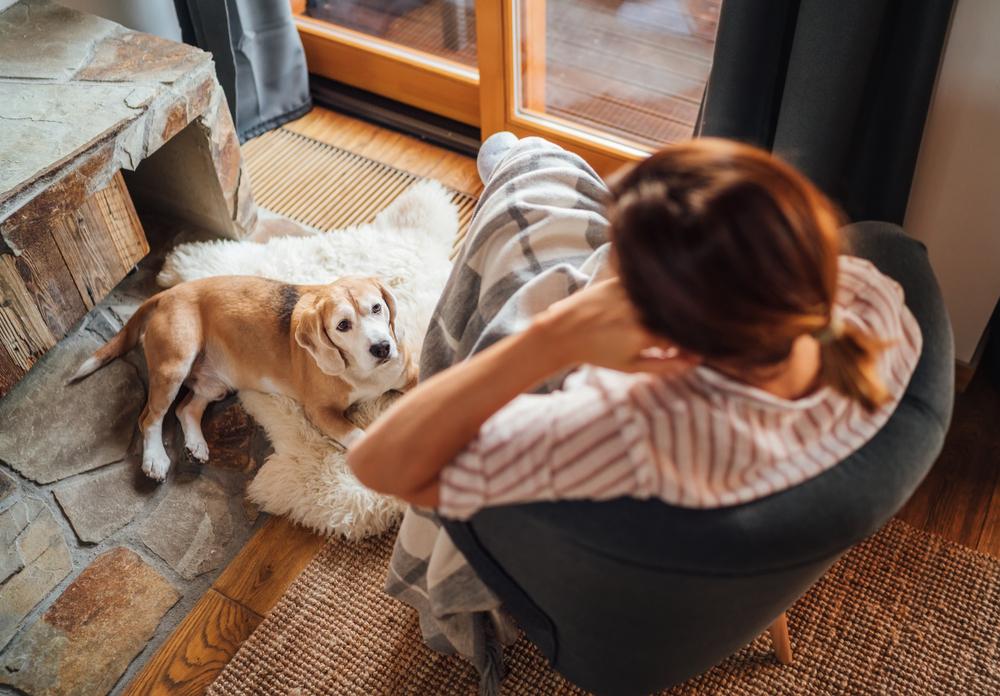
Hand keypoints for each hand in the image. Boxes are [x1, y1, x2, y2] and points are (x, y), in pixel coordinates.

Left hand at [533, 278, 699, 374]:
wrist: (563, 332)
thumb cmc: (597, 353)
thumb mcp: (630, 366)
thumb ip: (664, 365)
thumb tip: (693, 361)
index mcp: (646, 334)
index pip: (682, 335)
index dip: (684, 344)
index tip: (676, 349)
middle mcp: (640, 310)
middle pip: (673, 316)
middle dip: (673, 329)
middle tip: (661, 339)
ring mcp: (629, 293)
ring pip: (659, 300)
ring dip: (660, 312)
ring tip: (640, 325)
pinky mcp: (619, 280)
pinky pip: (643, 287)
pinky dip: (646, 297)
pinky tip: (632, 309)